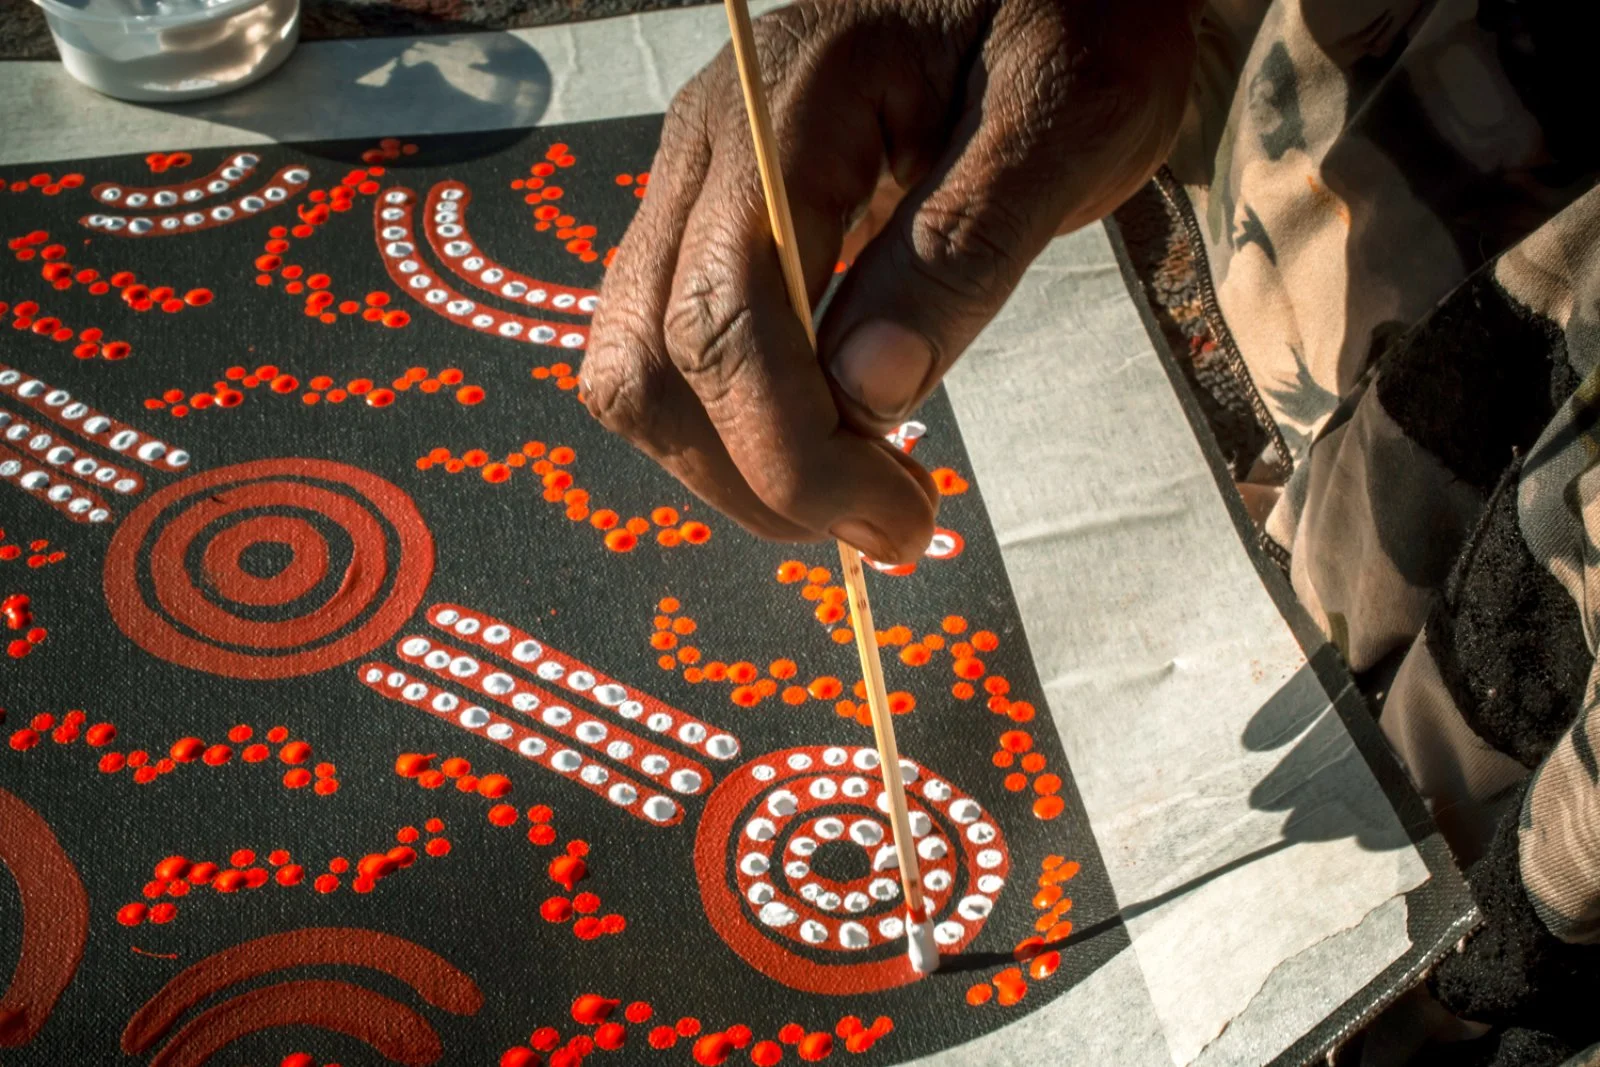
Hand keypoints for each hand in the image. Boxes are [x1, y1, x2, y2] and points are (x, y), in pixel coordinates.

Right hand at [582, 0, 1197, 561]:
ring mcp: (694, 181)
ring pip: (636, 365)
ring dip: (727, 463)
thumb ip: (961, 251)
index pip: (729, 315)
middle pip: (651, 359)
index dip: (795, 452)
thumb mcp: (1059, 126)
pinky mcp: (710, 218)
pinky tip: (820, 439)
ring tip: (851, 497)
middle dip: (754, 476)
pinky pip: (669, 345)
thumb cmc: (1074, 21)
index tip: (901, 525)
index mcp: (783, 104)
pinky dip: (727, 421)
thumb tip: (868, 396)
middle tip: (884, 529)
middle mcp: (705, 144)